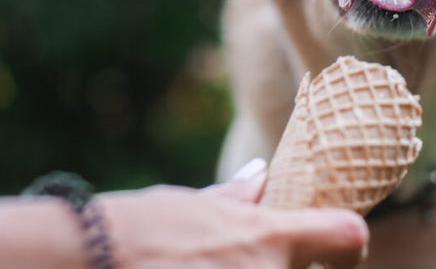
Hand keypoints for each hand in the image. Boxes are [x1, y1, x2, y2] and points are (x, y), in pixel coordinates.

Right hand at [99, 160, 368, 268]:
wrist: (88, 262)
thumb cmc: (140, 230)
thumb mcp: (195, 205)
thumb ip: (238, 198)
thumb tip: (261, 176)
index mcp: (269, 237)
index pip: (348, 236)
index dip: (347, 244)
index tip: (336, 250)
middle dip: (282, 266)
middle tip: (235, 256)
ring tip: (204, 263)